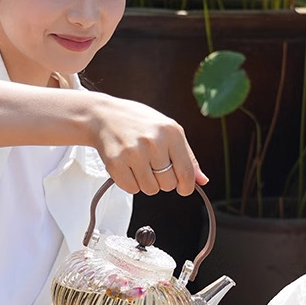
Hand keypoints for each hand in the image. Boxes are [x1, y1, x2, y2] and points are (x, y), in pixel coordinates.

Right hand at [89, 95, 207, 195]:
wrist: (104, 115)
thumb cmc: (140, 123)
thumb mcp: (168, 131)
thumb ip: (187, 156)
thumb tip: (202, 181)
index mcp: (171, 132)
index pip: (186, 172)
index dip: (186, 186)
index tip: (183, 188)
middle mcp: (153, 141)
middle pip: (168, 184)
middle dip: (163, 181)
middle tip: (153, 166)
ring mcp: (133, 152)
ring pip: (150, 189)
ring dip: (146, 183)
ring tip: (139, 164)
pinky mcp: (116, 163)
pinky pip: (131, 189)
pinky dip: (130, 183)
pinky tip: (127, 167)